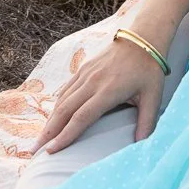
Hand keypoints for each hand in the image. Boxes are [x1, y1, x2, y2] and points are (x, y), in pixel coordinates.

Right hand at [34, 39, 164, 153]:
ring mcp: (86, 73)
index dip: (65, 135)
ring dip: (49, 120)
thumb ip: (147, 121)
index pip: (81, 117)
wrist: (143, 37)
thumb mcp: (154, 96)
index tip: (51, 151)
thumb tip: (142, 144)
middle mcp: (92, 82)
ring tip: (39, 139)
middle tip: (34, 151)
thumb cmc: (149, 68)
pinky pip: (66, 89)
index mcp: (108, 90)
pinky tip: (52, 117)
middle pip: (65, 110)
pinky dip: (56, 105)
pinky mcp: (84, 67)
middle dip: (48, 132)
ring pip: (62, 99)